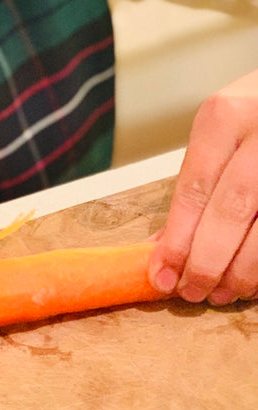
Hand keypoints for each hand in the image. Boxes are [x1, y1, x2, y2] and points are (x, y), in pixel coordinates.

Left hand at [149, 70, 257, 304]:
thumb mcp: (222, 132)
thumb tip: (162, 247)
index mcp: (225, 116)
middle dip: (206, 262)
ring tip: (222, 293)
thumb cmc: (256, 115)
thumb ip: (197, 184)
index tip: (161, 275)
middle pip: (230, 212)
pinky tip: (252, 280)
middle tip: (190, 292)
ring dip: (242, 272)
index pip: (193, 190)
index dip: (176, 241)